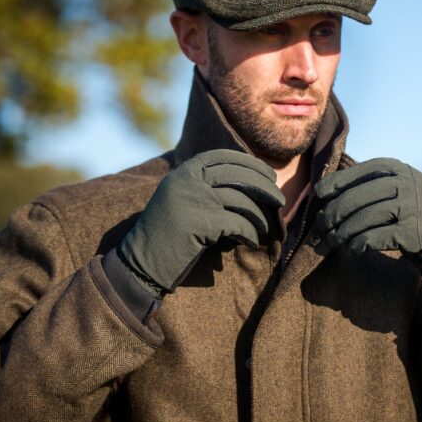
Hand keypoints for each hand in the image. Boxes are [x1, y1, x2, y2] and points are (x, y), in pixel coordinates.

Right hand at [117, 149, 285, 295]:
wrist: (140, 264)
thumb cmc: (167, 235)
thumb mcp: (182, 200)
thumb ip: (205, 186)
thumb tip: (251, 181)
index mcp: (183, 172)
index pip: (224, 157)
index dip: (251, 164)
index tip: (268, 175)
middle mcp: (188, 180)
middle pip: (239, 174)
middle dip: (264, 186)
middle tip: (280, 200)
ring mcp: (195, 200)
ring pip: (243, 200)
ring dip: (261, 216)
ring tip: (268, 228)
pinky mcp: (202, 223)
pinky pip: (239, 224)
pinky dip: (251, 235)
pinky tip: (253, 243)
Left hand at [315, 158, 421, 292]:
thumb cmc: (417, 222)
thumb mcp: (401, 195)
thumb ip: (375, 187)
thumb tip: (323, 190)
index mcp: (402, 170)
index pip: (360, 172)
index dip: (336, 182)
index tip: (318, 195)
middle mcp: (409, 183)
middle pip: (357, 197)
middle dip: (332, 214)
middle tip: (318, 230)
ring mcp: (415, 207)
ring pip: (363, 218)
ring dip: (340, 234)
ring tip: (328, 244)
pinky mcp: (418, 232)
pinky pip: (376, 237)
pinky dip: (359, 244)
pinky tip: (353, 249)